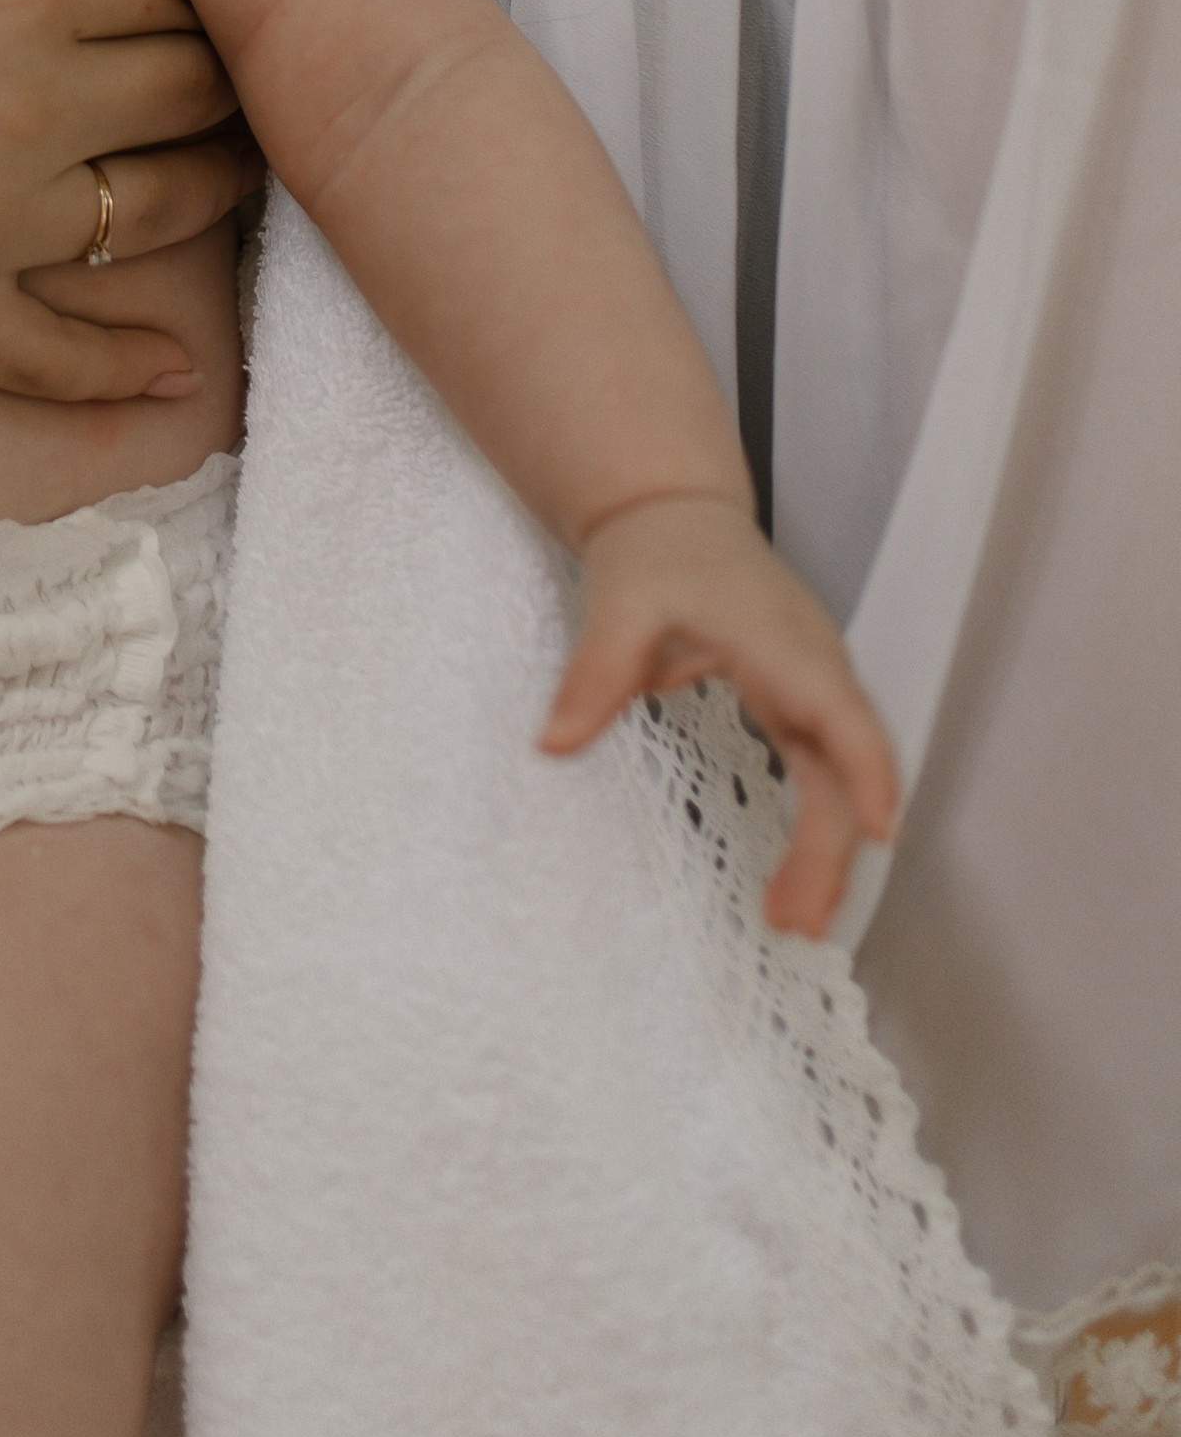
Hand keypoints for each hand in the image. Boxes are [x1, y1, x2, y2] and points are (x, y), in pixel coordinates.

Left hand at [541, 493, 901, 935]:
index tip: (881, 830)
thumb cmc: (660, 551)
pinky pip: (822, 773)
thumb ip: (594, 674)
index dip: (869, 770)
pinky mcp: (799, 702)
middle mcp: (815, 667)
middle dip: (831, 846)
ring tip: (792, 918)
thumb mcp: (620, 603)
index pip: (842, 711)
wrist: (675, 515)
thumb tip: (554, 741)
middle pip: (845, 767)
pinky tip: (791, 880)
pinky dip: (813, 827)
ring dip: (825, 849)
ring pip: (839, 779)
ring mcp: (813, 686)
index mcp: (784, 641)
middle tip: (795, 921)